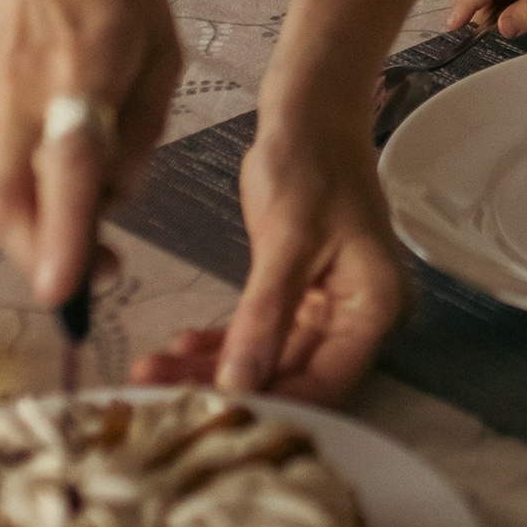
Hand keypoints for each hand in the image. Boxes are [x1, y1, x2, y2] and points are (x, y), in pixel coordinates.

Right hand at [0, 0, 180, 305]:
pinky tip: (70, 182)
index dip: (64, 228)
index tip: (61, 289)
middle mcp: (23, 95)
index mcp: (82, 71)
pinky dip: (33, 202)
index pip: (68, 162)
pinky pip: (1, 180)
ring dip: (40, 234)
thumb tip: (114, 200)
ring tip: (96, 231)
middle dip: (45, 255)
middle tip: (103, 272)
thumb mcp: (162, 54)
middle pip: (9, 202)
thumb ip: (143, 130)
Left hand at [132, 99, 407, 402]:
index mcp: (373, 308)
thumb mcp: (287, 238)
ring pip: (268, 360)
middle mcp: (356, 318)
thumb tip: (238, 384)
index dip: (269, 405)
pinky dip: (221, 343)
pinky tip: (179, 347)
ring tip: (152, 370)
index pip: (326, 385)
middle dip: (227, 388)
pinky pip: (259, 335)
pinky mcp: (298, 295)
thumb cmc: (313, 161)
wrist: (311, 112)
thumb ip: (265, 315)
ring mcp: (326, 309)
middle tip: (158, 391)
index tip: (207, 415)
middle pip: (293, 377)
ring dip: (213, 368)